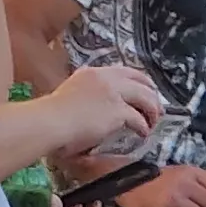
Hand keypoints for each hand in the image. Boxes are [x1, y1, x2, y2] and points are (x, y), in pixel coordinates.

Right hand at [45, 64, 164, 154]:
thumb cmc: (51, 116)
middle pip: (140, 80)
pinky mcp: (118, 110)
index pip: (123, 71)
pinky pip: (139, 119)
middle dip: (151, 93)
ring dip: (152, 110)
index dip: (138, 81)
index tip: (143, 91)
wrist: (49, 122)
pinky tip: (143, 134)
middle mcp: (105, 78)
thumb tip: (92, 108)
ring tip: (153, 122)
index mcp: (92, 73)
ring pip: (145, 97)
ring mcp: (113, 93)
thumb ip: (84, 95)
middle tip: (156, 107)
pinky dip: (143, 127)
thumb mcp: (69, 95)